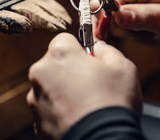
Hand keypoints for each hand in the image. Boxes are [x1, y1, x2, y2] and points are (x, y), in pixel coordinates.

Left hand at [26, 33, 141, 139]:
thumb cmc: (113, 103)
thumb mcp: (122, 67)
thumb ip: (107, 50)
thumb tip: (99, 47)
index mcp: (60, 54)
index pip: (65, 39)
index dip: (80, 49)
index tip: (90, 59)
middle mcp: (41, 73)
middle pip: (55, 63)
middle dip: (70, 69)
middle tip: (91, 83)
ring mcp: (36, 98)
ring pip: (50, 86)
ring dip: (63, 90)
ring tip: (86, 103)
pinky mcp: (36, 121)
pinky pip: (49, 107)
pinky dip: (59, 109)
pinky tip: (78, 115)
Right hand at [91, 0, 159, 46]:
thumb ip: (145, 18)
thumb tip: (117, 15)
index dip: (107, 17)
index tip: (114, 34)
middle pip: (99, 2)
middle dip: (108, 23)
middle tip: (127, 35)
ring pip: (99, 10)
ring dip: (111, 26)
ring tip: (133, 31)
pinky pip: (104, 15)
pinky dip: (112, 26)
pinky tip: (127, 30)